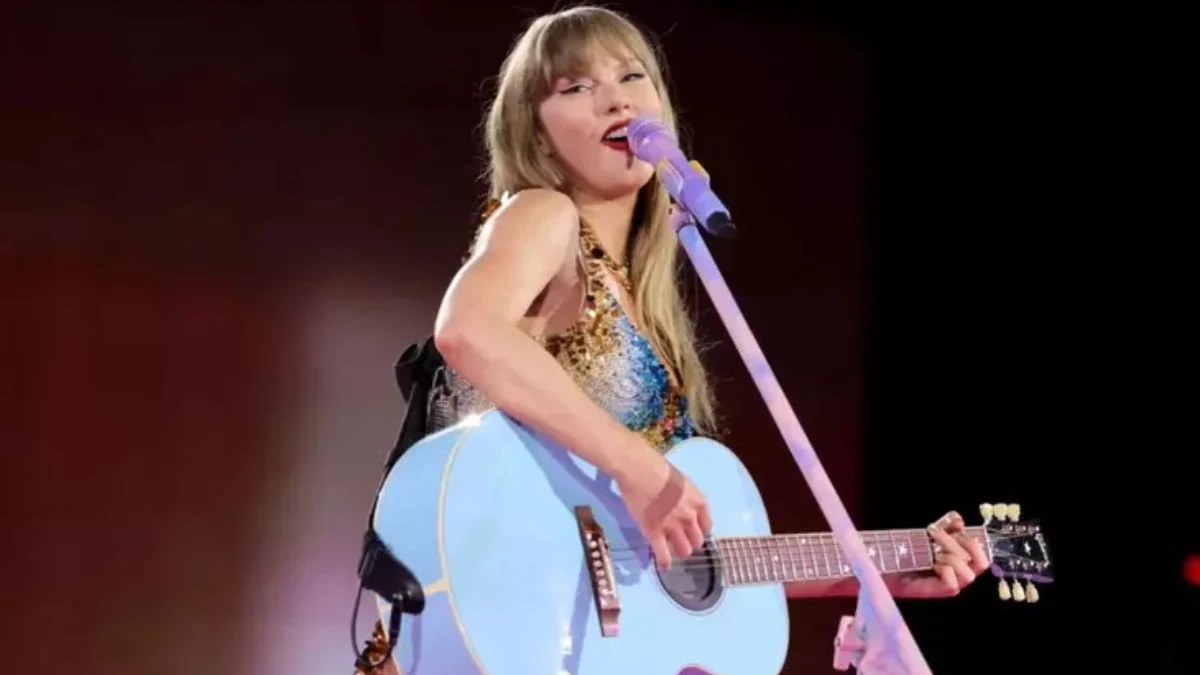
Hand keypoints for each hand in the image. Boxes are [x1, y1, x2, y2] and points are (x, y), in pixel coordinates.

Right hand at [615, 445, 711, 570]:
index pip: (707, 525)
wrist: (637, 468)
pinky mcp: (654, 532)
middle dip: (690, 542)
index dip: (700, 530)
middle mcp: (689, 516)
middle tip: (681, 540)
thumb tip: (680, 503)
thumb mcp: (680, 481)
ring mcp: (672, 526)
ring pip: (683, 550)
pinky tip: (664, 566)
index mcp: (698, 501)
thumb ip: (684, 496)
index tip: (693, 531)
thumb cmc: (656, 467)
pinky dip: (664, 562)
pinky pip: (663, 554)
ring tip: (672, 550)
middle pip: (697, 540)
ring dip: (679, 551)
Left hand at [890, 510, 988, 597]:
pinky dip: (944, 570)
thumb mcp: (929, 534)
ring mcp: (947, 586)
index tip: (957, 530)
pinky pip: (951, 585)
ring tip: (934, 553)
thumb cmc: (907, 550)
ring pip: (968, 576)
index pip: (984, 559)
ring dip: (952, 558)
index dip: (975, 544)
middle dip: (957, 544)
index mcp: (960, 563)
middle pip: (980, 564)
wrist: (882, 563)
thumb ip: (946, 526)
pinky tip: (932, 564)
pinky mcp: (934, 592)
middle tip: (935, 534)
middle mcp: (958, 576)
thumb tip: (959, 521)